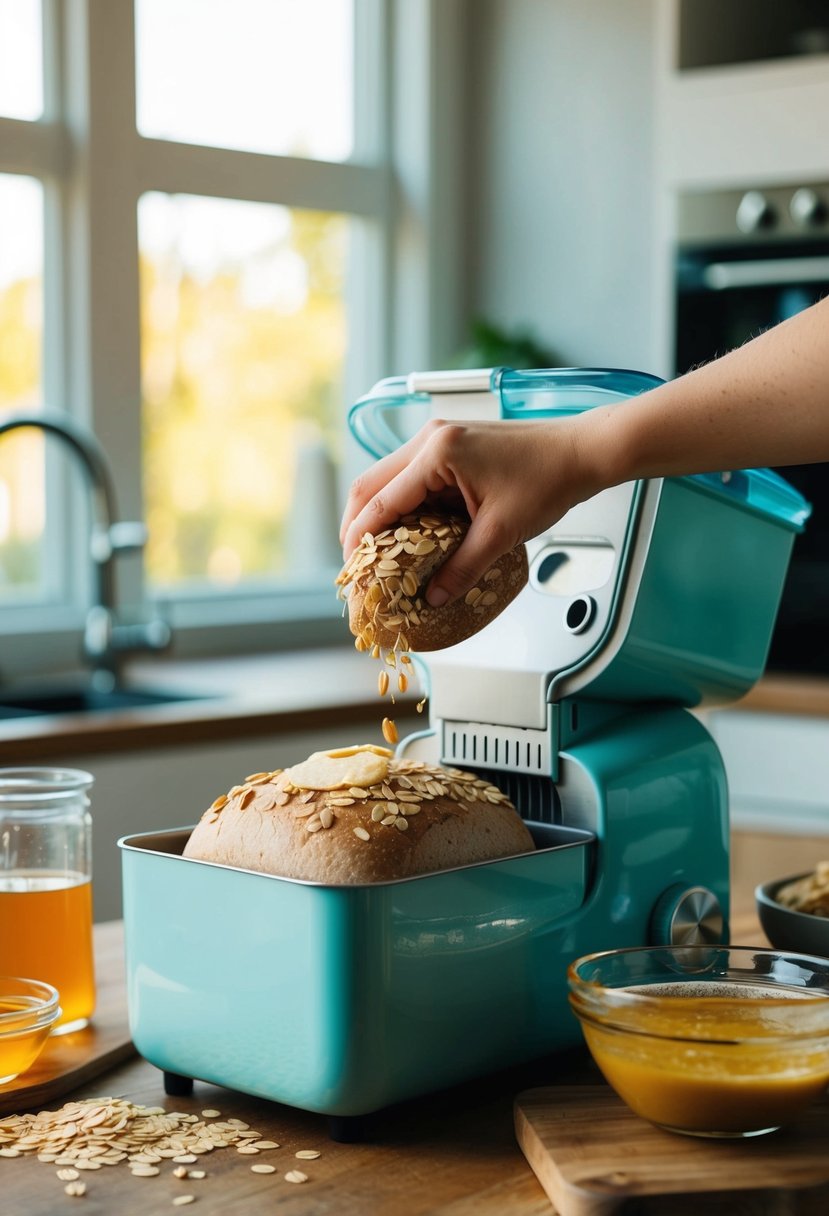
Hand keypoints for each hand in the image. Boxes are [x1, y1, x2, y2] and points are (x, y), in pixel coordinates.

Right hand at [340, 417, 591, 605]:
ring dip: (377, 514)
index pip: (380, 499)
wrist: (581, 452)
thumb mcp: (502, 532)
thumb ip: (463, 566)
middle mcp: (430, 438)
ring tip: (373, 552)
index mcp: (438, 452)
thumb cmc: (549, 481)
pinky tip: (404, 532)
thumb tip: (433, 596)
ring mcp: (439, 438)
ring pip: (387, 478)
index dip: (359, 537)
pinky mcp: (450, 446)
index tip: (351, 568)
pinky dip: (401, 504)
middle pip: (370, 483)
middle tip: (354, 563)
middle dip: (357, 525)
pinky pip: (411, 477)